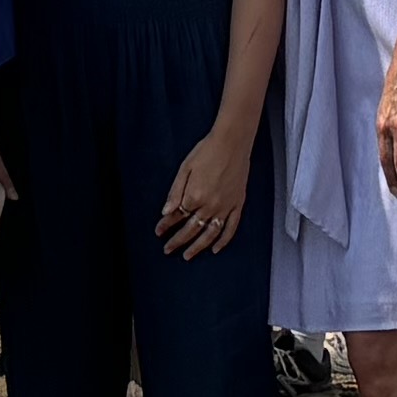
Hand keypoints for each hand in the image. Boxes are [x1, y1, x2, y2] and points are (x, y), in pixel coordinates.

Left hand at [156, 125, 253, 260]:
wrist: (232, 141)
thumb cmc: (206, 151)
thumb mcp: (185, 168)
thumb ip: (175, 192)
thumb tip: (166, 212)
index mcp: (194, 196)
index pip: (176, 217)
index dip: (165, 226)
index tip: (158, 232)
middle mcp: (210, 206)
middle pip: (191, 229)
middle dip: (177, 241)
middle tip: (168, 249)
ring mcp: (225, 207)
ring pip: (210, 234)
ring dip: (197, 247)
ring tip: (187, 256)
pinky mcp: (238, 204)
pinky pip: (231, 228)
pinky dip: (223, 241)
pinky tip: (215, 249)